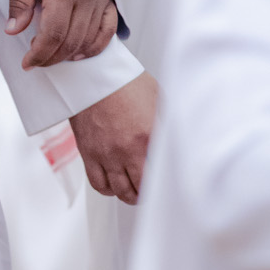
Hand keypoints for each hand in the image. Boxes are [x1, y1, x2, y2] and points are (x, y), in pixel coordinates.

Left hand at [7, 0, 117, 68]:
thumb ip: (19, 0)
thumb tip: (13, 29)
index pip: (53, 33)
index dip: (39, 53)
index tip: (27, 63)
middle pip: (70, 41)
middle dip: (50, 57)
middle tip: (34, 61)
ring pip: (87, 39)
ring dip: (68, 54)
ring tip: (49, 55)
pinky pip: (107, 30)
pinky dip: (94, 46)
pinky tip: (78, 54)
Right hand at [71, 73, 158, 203]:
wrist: (93, 73)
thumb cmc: (125, 82)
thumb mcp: (158, 99)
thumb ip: (168, 124)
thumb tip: (180, 139)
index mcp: (148, 136)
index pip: (162, 174)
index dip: (169, 184)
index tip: (171, 185)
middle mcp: (126, 149)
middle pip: (141, 189)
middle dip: (149, 195)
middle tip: (151, 192)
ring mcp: (106, 154)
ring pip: (120, 191)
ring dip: (130, 196)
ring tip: (134, 192)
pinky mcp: (88, 153)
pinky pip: (99, 184)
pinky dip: (108, 190)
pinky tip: (114, 184)